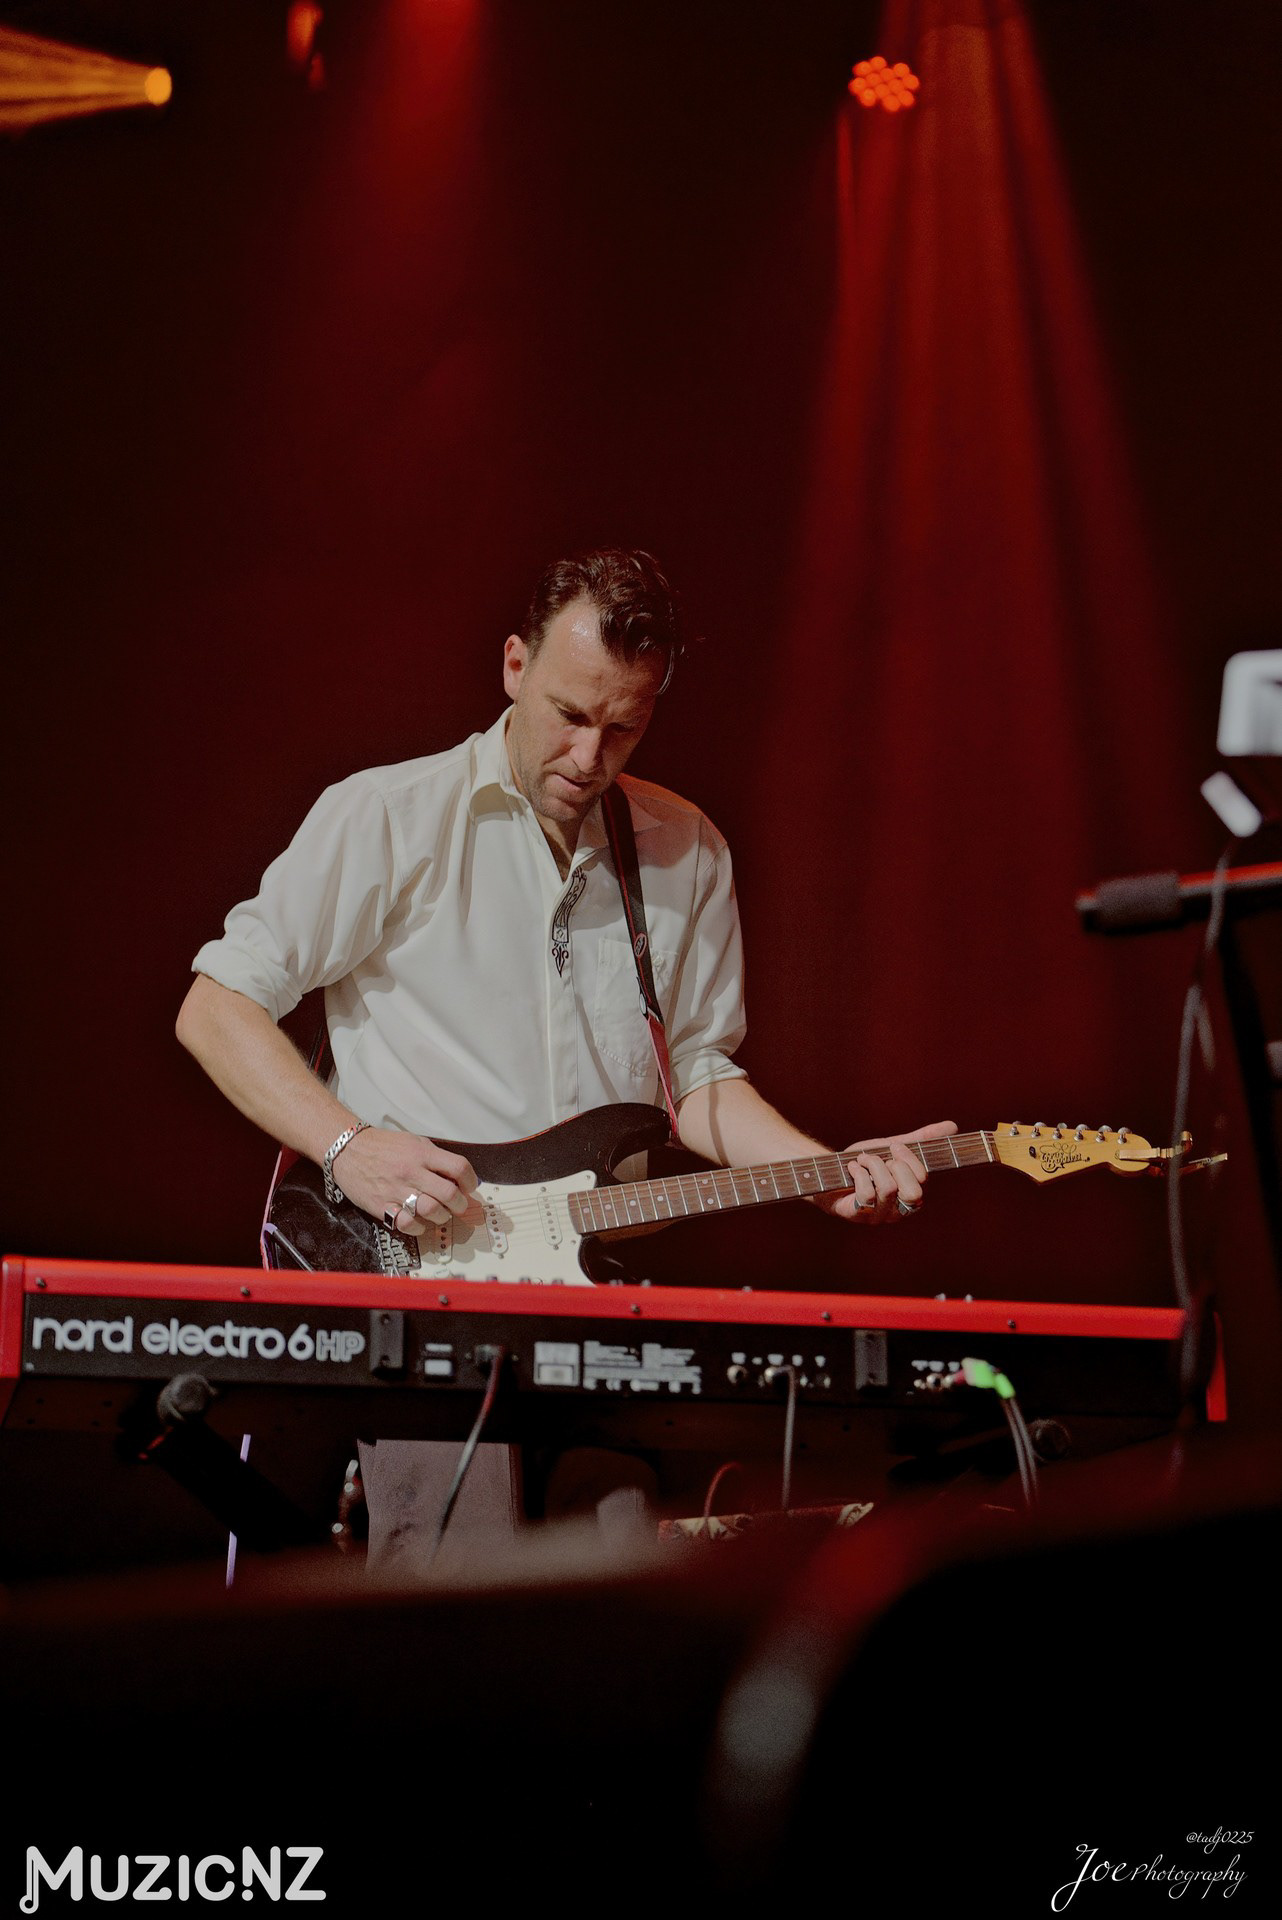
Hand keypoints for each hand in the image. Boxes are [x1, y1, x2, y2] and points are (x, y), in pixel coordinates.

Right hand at [329, 1127, 477, 1234]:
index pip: (459, 1167)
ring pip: (431, 1211)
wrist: (348, 1150)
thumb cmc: (383, 1146)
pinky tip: (419, 1222)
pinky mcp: (381, 1206)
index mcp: (422, 1153)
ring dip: (441, 1217)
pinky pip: (407, 1224)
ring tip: (439, 1214)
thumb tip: (460, 1178)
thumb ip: (436, 1158)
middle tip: (458, 1206)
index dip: (471, 1181)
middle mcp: (411, 1171)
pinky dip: (418, 1227)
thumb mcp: (414, 1142)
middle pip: (449, 1194)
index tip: (469, 1187)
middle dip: (460, 1204)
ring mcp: (396, 1190)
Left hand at [820, 1119, 957, 1224]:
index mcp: (911, 1194)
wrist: (828, 1171)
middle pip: (913, 1193)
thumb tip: (952, 1126)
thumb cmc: (864, 1163)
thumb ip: (920, 1140)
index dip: (909, 1159)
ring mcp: (879, 1216)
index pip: (923, 1179)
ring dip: (872, 1165)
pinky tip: (852, 1168)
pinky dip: (858, 1173)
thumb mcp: (892, 1148)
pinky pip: (866, 1194)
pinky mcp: (859, 1216)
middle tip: (882, 1158)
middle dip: (896, 1167)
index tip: (895, 1146)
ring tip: (862, 1160)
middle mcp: (899, 1210)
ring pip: (888, 1188)